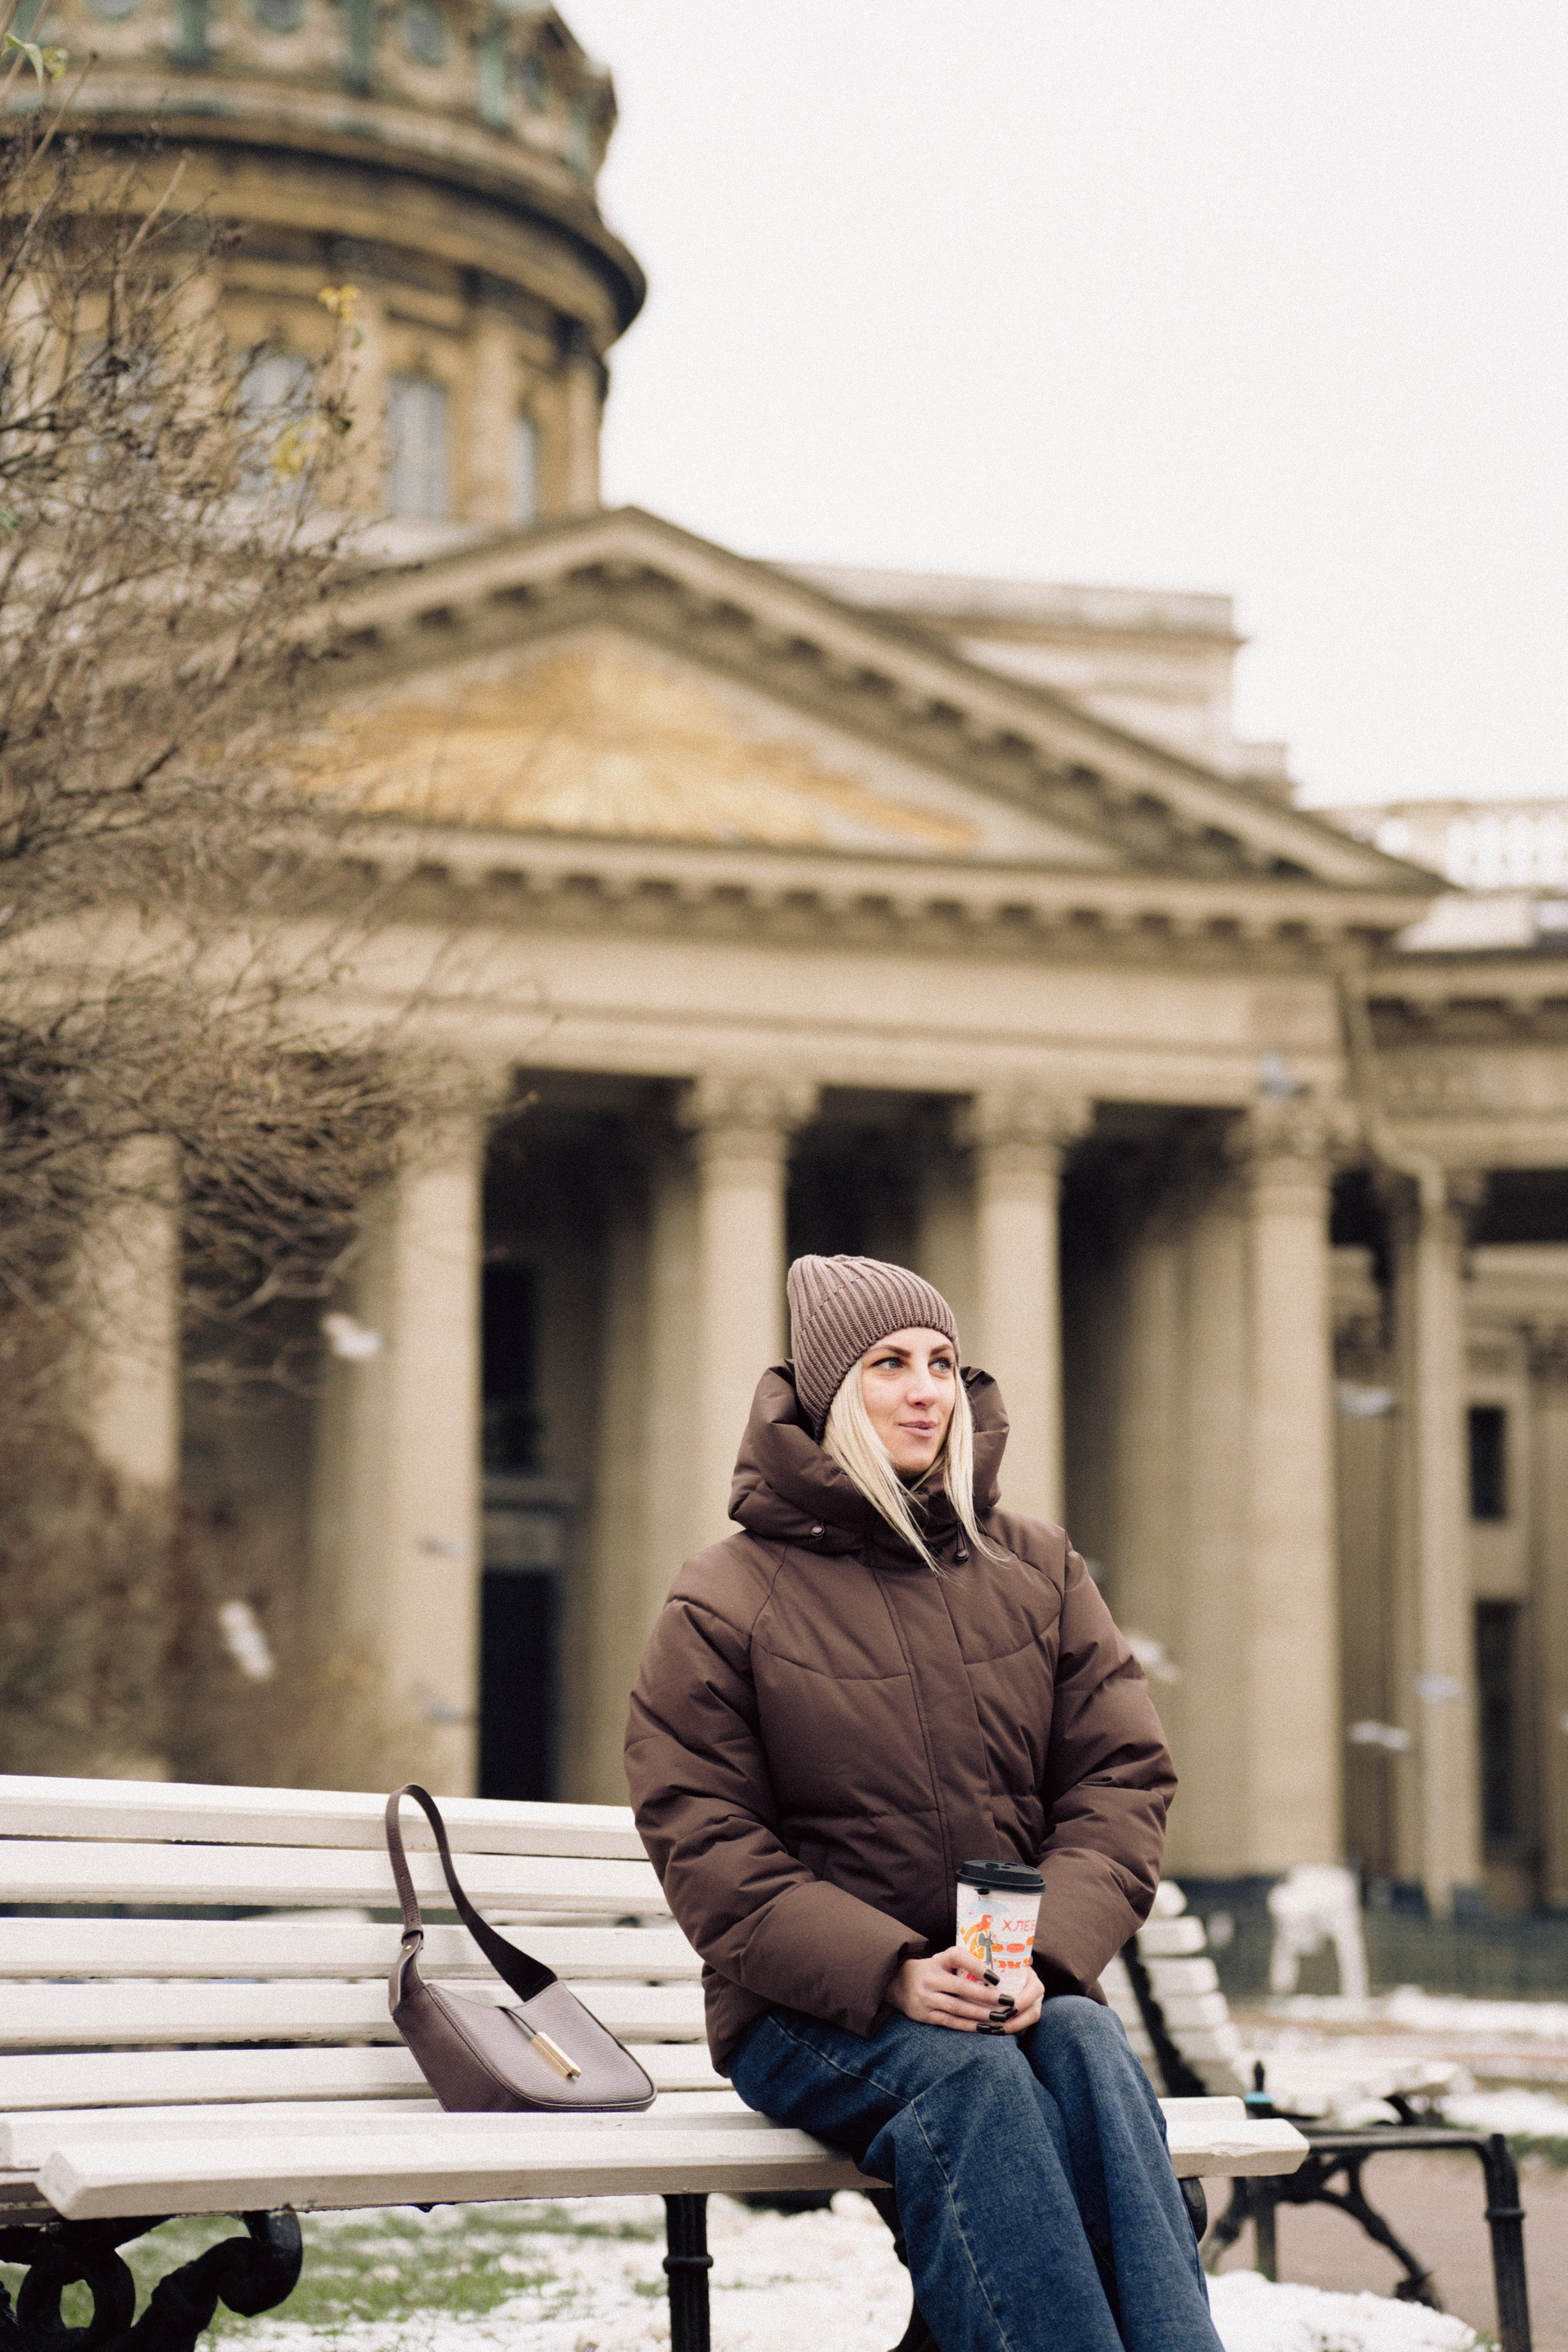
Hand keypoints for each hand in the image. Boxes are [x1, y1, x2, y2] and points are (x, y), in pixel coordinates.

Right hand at [887, 1946, 1044, 2034]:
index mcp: (937, 1960)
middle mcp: (930, 1978)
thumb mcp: (942, 1960)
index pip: (957, 1957)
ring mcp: (927, 1998)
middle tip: (1007, 2001)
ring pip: (957, 2008)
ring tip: (1000, 2017)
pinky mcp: (926, 2015)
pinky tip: (985, 2028)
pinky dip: (969, 2026)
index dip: (976, 1965)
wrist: (898, 1984)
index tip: (996, 1976)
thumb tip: (1000, 1966)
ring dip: (980, 2014)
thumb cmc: (932, 1971)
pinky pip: (951, 2022)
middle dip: (986, 1995)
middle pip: (960, 1987)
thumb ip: (964, 1963)